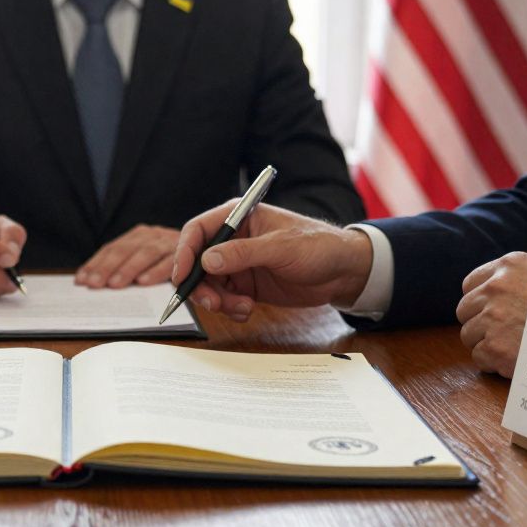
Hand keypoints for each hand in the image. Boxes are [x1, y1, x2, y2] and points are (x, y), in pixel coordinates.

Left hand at [76, 224, 177, 287]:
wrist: (206, 252)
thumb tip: (91, 282)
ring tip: (115, 285)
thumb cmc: (169, 264)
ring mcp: (168, 240)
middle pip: (125, 249)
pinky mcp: (186, 251)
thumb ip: (125, 269)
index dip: (96, 263)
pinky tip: (144, 282)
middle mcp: (152, 234)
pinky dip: (156, 271)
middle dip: (107, 267)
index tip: (82, 280)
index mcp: (138, 235)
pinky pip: (170, 260)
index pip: (112, 248)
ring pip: (145, 252)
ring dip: (129, 269)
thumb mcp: (146, 263)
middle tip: (94, 285)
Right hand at [170, 202, 373, 321]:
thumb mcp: (282, 248)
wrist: (343, 272)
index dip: (185, 252)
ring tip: (241, 307)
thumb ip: (244, 253)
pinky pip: (223, 299)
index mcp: (238, 217)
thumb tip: (207, 260)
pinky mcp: (245, 284)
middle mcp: (232, 239)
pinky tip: (248, 310)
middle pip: (197, 262)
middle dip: (200, 285)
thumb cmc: (318, 247)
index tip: (182, 276)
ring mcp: (237, 263)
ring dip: (217, 300)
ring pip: (208, 284)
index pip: (198, 230)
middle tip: (213, 303)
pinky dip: (230, 308)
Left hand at [456, 252, 526, 377]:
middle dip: (479, 323)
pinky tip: (516, 359)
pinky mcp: (495, 346)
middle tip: (505, 333)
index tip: (494, 312)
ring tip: (516, 346)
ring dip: (487, 344)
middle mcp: (497, 288)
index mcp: (510, 266)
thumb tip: (494, 289)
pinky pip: (478, 356)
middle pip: (464, 310)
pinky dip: (494, 363)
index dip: (481, 302)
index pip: (470, 284)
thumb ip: (519, 280)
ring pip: (469, 335)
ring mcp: (494, 318)